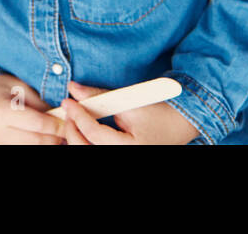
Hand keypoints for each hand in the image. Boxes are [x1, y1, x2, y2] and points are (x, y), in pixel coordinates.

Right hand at [0, 73, 64, 144]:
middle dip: (54, 137)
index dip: (57, 125)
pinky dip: (31, 146)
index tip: (67, 122)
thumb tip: (62, 119)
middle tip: (61, 130)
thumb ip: (39, 104)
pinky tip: (35, 139)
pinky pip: (18, 151)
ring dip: (44, 144)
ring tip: (48, 135)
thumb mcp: (18, 87)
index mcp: (1, 111)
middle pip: (36, 142)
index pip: (38, 124)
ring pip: (29, 150)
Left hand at [59, 81, 201, 144]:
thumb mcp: (130, 101)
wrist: (179, 125)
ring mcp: (122, 158)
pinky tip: (82, 133)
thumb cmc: (159, 113)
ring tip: (75, 121)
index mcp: (131, 147)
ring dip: (76, 139)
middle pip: (85, 150)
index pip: (95, 135)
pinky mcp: (120, 156)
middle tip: (69, 111)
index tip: (68, 102)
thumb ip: (100, 96)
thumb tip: (73, 88)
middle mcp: (127, 156)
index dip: (78, 117)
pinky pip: (95, 151)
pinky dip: (85, 144)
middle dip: (72, 130)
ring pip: (86, 153)